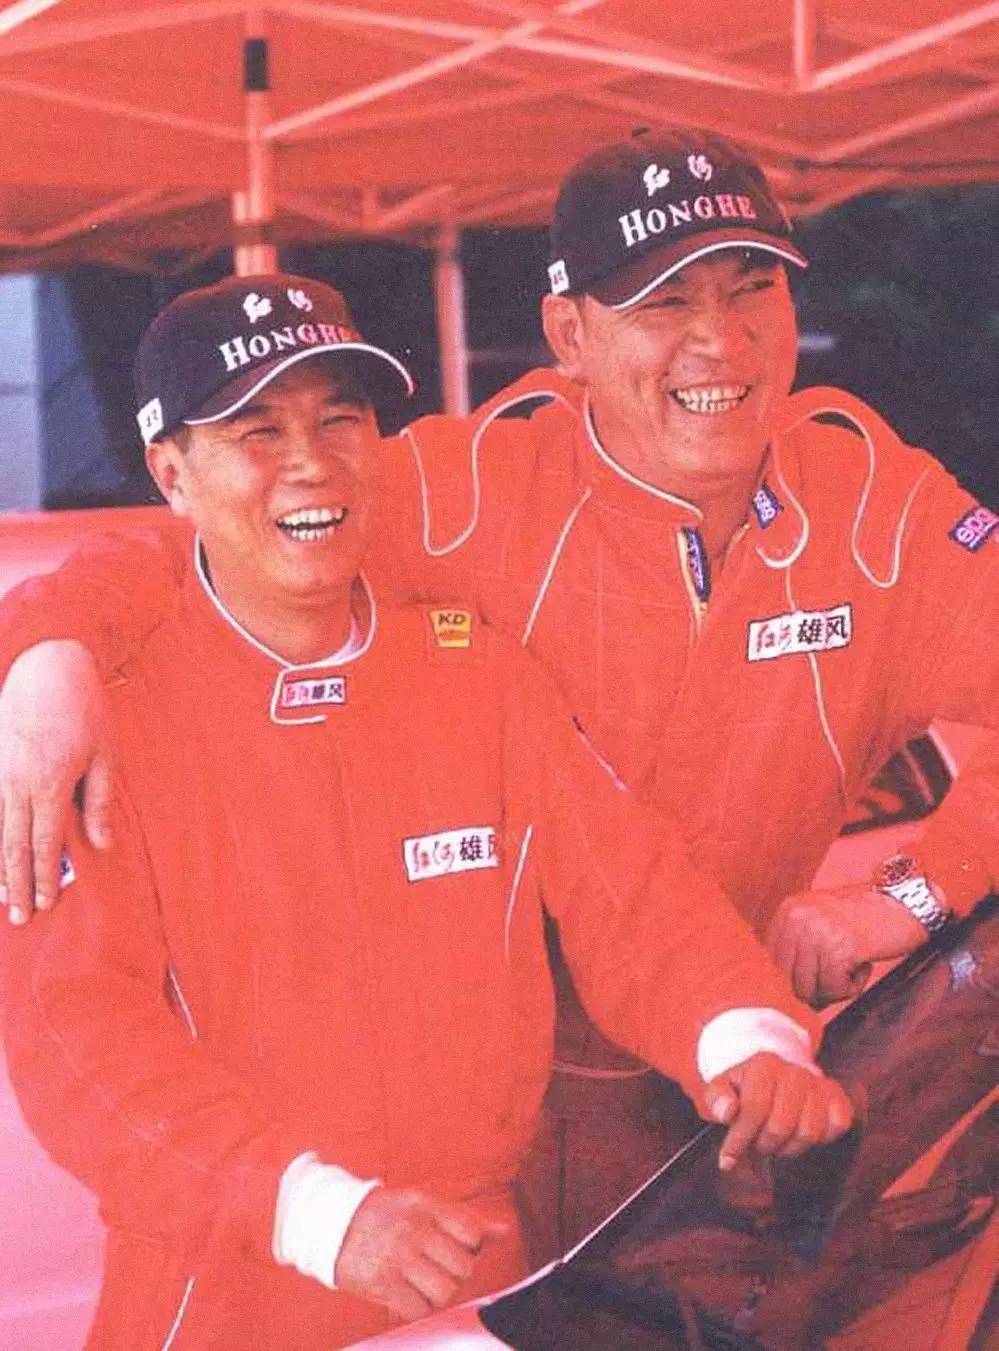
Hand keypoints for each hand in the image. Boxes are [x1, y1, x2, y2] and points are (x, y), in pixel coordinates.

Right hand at [0, 641, 113, 923]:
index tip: (46, 904)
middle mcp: (16, 782)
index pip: (45, 842)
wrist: (46, 664)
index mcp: (50, 783)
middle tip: (21, 917)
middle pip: (14, 844)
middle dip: (18, 884)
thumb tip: (101, 845)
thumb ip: (100, 802)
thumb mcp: (105, 754)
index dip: (44, 876)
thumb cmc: (83, 709)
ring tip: (2, 898)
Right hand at [335, 1187, 509, 1322]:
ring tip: (423, 1283)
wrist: (330, 1223)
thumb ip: (466, 1219)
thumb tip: (505, 1231)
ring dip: (438, 1293)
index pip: (472, 1232)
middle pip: (463, 1266)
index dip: (471, 1247)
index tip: (455, 1248)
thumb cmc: (386, 1216)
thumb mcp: (424, 1205)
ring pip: (445, 1291)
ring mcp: (398, 1256)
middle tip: (436, 1268)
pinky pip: (419, 1309)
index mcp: (426, 1205)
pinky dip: (418, 1308)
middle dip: (455, 1273)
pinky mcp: (382, 1283)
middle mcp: (414, 1228)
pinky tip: (407, 1294)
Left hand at [704, 1052, 853, 1172]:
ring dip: (790, 1147)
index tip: (727, 1161)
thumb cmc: (747, 1089)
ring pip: (809, 1132)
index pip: (754, 1108)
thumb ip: (717, 1098)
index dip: (740, 1139)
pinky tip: (803, 1133)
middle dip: (765, 1144)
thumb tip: (727, 1112)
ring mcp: (819, 1083)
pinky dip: (821, 1139)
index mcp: (764, 1065)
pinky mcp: (839, 1097)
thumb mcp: (722, 1089)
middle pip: (781, 1126)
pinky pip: (837, 1126)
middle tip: (759, 1144)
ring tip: (779, 1140)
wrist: (778, 1077)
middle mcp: (794, 1071)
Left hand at [765, 884, 928, 1006]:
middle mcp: (797, 917)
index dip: (792, 983)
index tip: (814, 986)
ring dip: (833, 990)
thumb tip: (781, 993)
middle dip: (812, 991)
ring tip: (853, 967)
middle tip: (839, 980)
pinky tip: (864, 965)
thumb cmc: (866, 919)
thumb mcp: (821, 922)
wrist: (908, 904)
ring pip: (808, 989)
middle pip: (787, 980)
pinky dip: (852, 987)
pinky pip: (834, 989)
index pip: (772, 963)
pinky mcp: (839, 948)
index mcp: (788, 910)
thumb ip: (797, 948)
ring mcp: (816, 931)